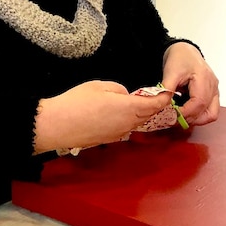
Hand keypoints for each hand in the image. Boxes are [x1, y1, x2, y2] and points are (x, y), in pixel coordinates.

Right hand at [34, 80, 172, 152]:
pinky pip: (124, 128)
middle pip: (147, 115)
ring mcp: (118, 134)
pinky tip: (117, 113)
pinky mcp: (108, 139)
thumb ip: (118, 89)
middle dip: (153, 106)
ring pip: (136, 123)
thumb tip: (125, 96)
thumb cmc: (77, 102)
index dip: (163, 98)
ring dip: (139, 114)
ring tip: (137, 103)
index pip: (154, 104)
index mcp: (129, 108)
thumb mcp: (99, 86)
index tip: (168, 92)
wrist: (57, 125)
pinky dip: (127, 120)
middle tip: (155, 96)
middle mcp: (127, 124)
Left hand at [161, 42, 219, 126]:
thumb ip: (167, 89)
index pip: (199, 103)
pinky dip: (197, 114)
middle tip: (174, 118)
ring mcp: (215, 91)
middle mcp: (213, 86)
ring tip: (179, 114)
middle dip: (190, 119)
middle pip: (208, 112)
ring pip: (211, 114)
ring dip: (195, 118)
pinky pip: (209, 110)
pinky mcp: (212, 94)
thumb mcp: (170, 72)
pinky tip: (184, 109)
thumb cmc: (179, 58)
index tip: (172, 115)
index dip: (186, 113)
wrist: (184, 51)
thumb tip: (163, 105)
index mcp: (204, 78)